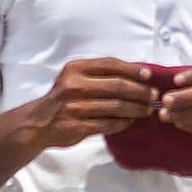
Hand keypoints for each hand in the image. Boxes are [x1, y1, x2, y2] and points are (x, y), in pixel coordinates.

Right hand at [28, 58, 156, 147]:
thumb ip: (99, 74)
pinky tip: (131, 121)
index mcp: (76, 69)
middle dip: (140, 92)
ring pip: (116, 107)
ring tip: (148, 110)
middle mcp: (74, 86)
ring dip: (136, 109)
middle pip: (118, 86)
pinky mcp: (77, 126)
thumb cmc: (64, 97)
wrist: (38, 123)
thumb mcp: (75, 78)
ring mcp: (75, 107)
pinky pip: (108, 124)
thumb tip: (136, 74)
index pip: (110, 64)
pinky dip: (124, 122)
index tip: (149, 75)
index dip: (133, 69)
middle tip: (154, 96)